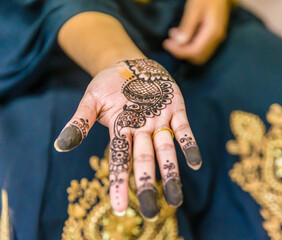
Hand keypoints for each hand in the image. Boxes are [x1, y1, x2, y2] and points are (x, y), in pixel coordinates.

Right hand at [54, 59, 201, 220]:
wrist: (131, 64)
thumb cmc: (109, 84)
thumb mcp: (91, 100)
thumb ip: (80, 122)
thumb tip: (60, 145)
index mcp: (120, 130)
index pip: (119, 160)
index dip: (119, 183)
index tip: (119, 208)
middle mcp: (141, 131)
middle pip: (144, 160)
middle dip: (147, 184)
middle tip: (151, 213)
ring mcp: (159, 121)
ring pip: (166, 150)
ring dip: (171, 172)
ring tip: (176, 199)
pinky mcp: (176, 110)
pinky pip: (184, 130)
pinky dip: (189, 145)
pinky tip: (195, 163)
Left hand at [163, 0, 231, 64]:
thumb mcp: (194, 8)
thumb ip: (187, 26)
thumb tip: (179, 43)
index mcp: (213, 32)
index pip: (194, 51)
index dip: (179, 51)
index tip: (166, 43)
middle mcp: (217, 39)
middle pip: (197, 57)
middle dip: (182, 52)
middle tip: (170, 40)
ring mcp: (217, 38)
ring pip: (200, 55)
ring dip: (185, 49)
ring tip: (175, 35)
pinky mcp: (215, 36)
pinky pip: (202, 48)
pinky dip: (190, 46)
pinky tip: (183, 35)